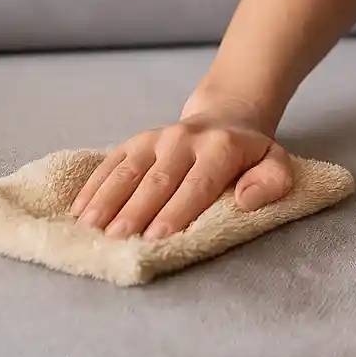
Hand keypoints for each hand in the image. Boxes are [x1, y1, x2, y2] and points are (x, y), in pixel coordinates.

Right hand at [69, 108, 293, 240]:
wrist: (226, 117)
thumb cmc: (249, 154)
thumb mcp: (276, 164)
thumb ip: (271, 182)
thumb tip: (245, 199)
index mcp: (221, 148)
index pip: (197, 184)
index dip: (177, 211)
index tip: (157, 236)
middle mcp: (184, 139)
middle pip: (158, 180)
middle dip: (136, 211)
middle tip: (118, 240)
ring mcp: (156, 138)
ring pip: (128, 171)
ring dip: (108, 200)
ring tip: (91, 227)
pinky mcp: (135, 141)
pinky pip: (111, 163)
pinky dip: (94, 187)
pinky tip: (80, 210)